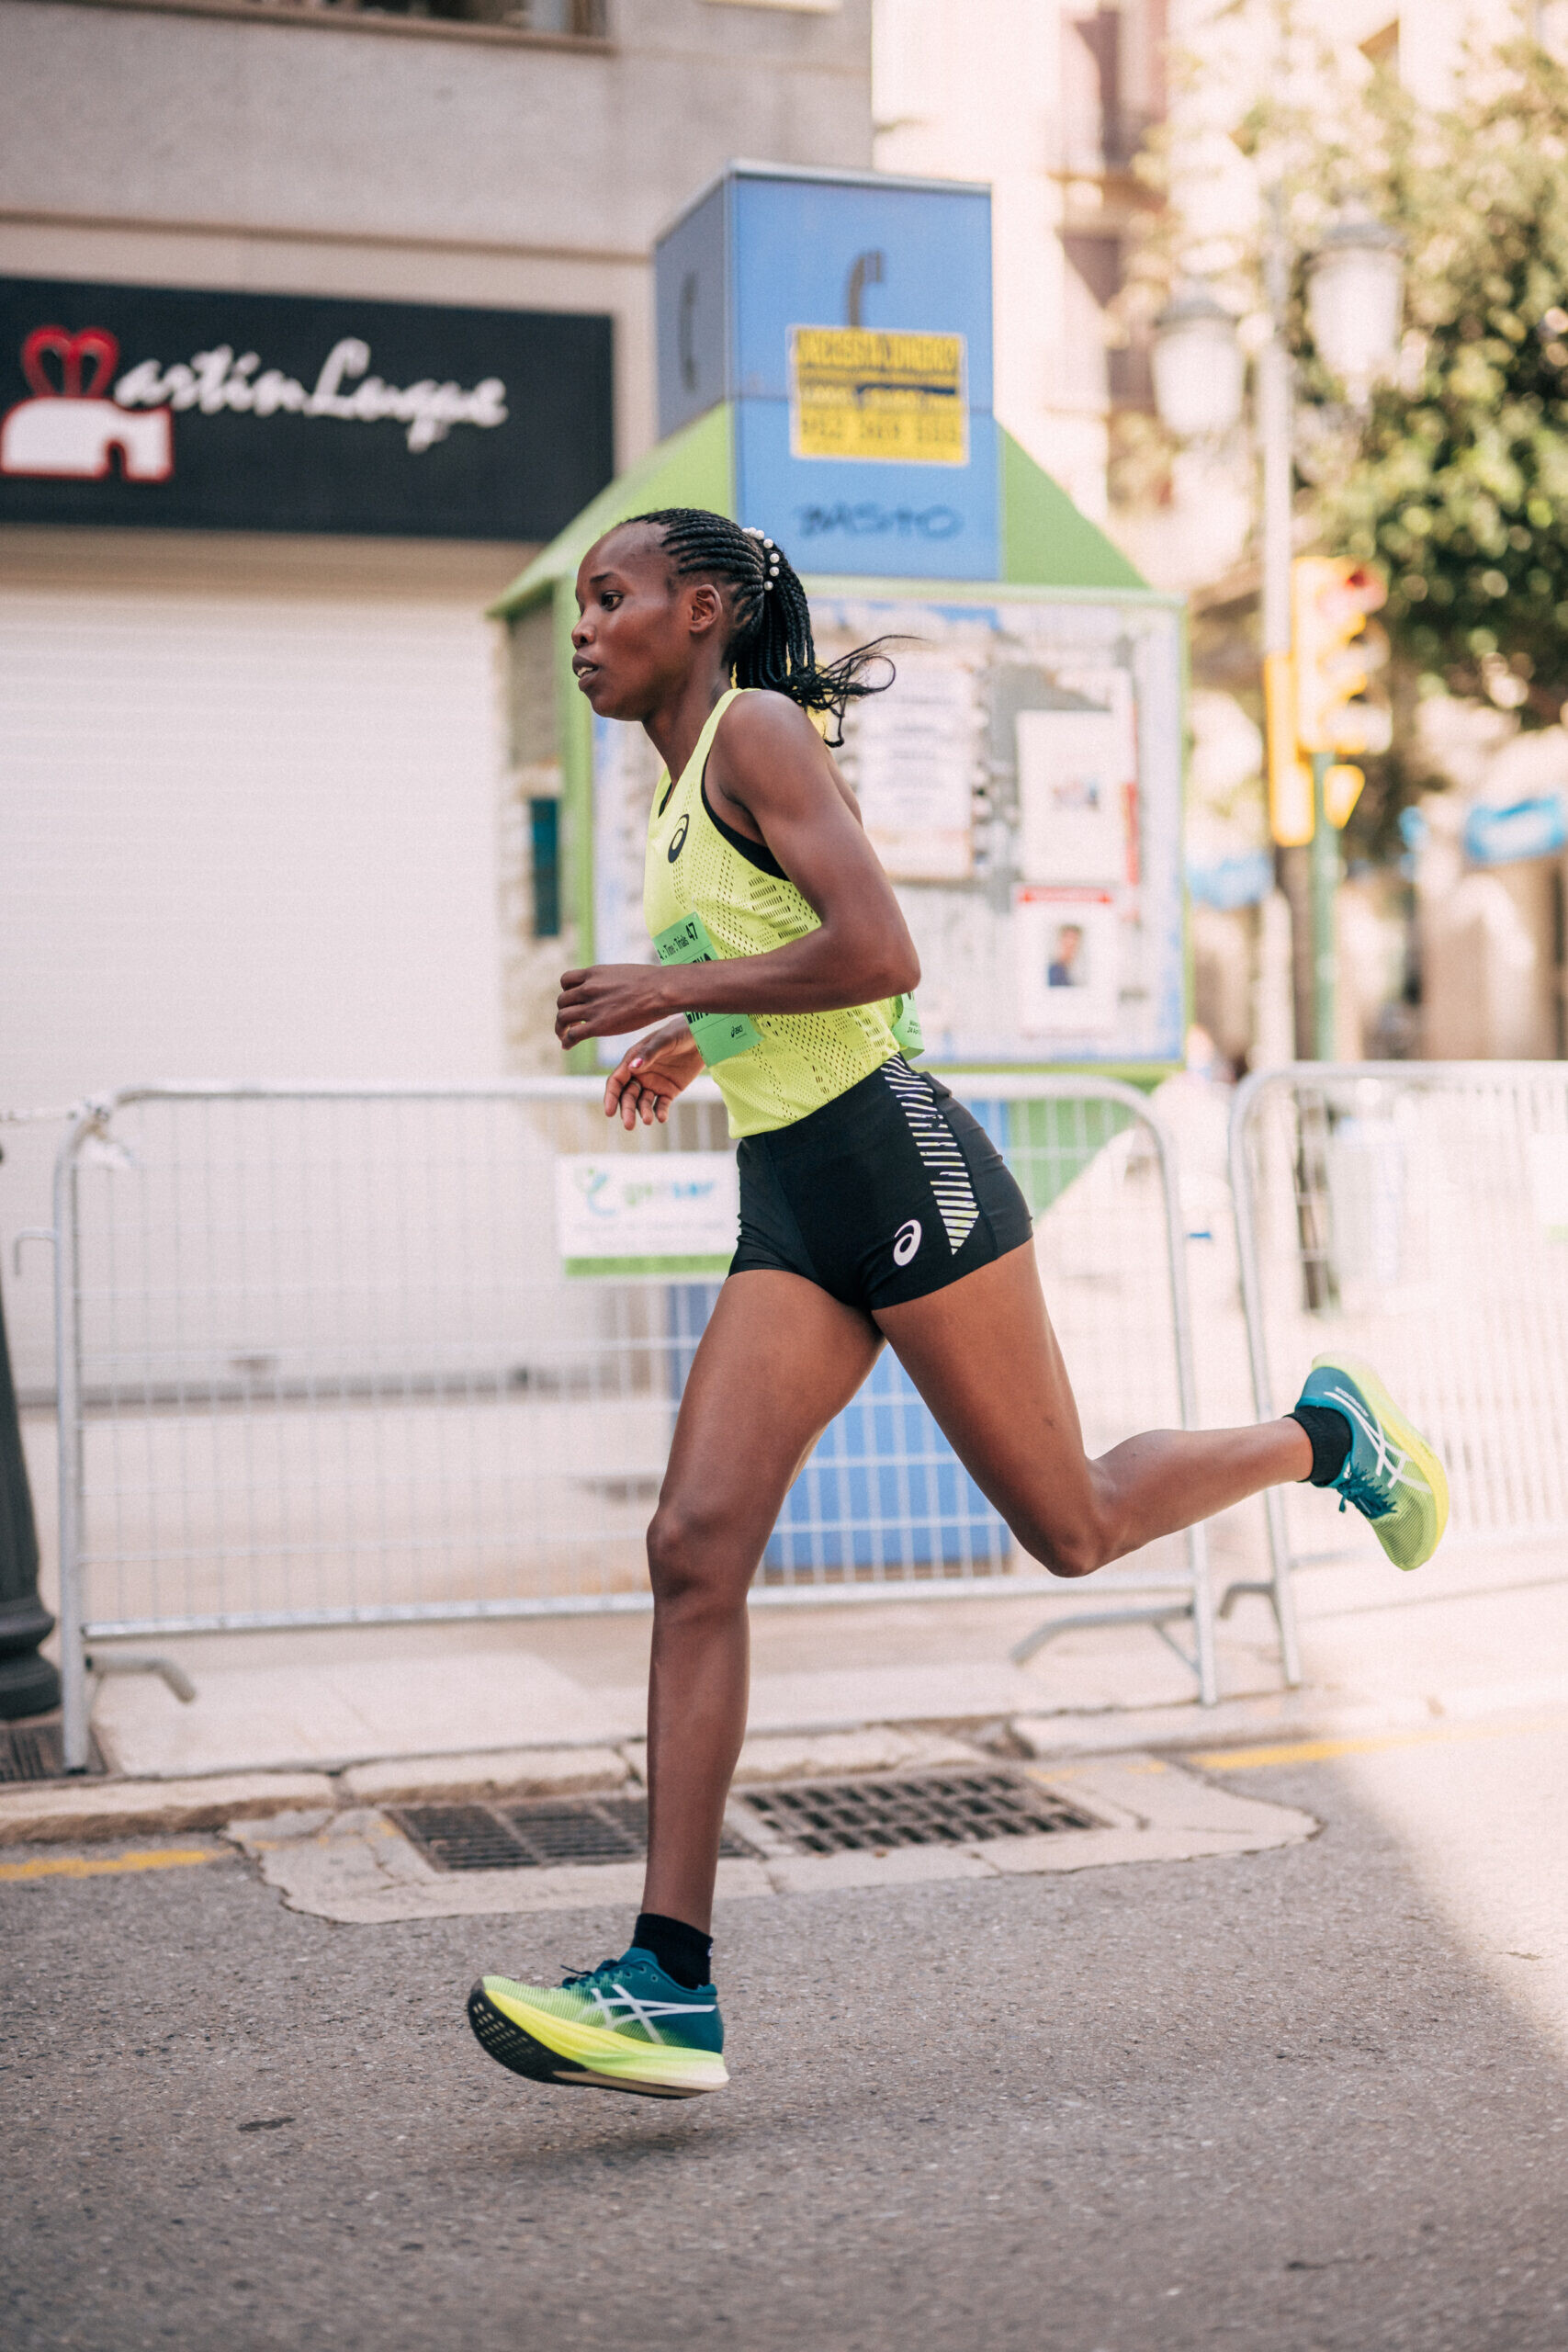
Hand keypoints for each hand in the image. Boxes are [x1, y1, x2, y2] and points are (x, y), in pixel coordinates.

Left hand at [555, 963, 675, 1050]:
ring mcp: (592, 1007)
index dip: (567, 992)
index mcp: (594, 973)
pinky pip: (573, 1035)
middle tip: (569, 1022)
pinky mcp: (599, 1025)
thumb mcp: (622, 972)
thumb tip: (616, 986)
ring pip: (562, 1017)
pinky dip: (566, 1041)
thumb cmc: (651, 981)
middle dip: (564, 1011)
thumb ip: (610, 980)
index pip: (566, 980)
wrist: (661, 990)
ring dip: (560, 1028)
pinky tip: (567, 1046)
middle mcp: (589, 988)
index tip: (573, 1001)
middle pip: (562, 1001)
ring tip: (564, 1035)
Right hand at [602, 1021, 703, 1127]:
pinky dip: (661, 1112)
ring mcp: (654, 1083)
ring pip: (643, 1103)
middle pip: (628, 1096)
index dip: (611, 1097)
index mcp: (632, 1060)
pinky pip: (662, 1105)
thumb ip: (648, 1054)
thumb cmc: (679, 1032)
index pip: (616, 1081)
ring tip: (648, 1120)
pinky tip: (662, 1118)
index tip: (609, 1112)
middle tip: (629, 1125)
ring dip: (644, 1112)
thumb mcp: (664, 1041)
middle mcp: (640, 1074)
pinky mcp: (669, 1090)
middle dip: (627, 1110)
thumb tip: (632, 1068)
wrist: (702, 1036)